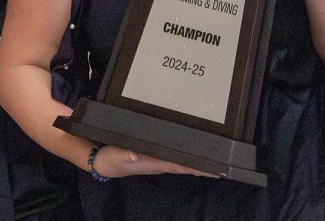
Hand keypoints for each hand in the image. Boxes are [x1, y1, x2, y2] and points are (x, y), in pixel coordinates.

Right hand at [91, 144, 215, 178]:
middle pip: (185, 167)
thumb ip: (126, 153)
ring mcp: (157, 162)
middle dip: (202, 169)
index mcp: (154, 163)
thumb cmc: (112, 158)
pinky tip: (190, 158)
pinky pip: (173, 160)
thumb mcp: (117, 154)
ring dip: (195, 165)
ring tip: (211, 166)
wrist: (104, 164)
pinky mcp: (153, 159)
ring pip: (181, 164)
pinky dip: (184, 160)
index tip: (212, 170)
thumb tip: (135, 155)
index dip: (196, 168)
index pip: (180, 165)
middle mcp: (159, 164)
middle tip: (220, 170)